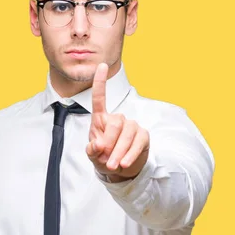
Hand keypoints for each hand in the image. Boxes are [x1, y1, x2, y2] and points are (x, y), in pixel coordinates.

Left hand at [85, 63, 149, 181]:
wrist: (120, 169)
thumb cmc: (103, 157)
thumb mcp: (93, 155)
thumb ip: (92, 150)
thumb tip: (97, 144)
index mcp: (101, 119)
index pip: (99, 98)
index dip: (100, 82)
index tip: (102, 66)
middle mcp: (117, 119)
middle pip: (115, 122)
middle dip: (109, 141)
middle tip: (105, 160)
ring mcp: (131, 126)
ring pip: (127, 133)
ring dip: (119, 151)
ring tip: (113, 164)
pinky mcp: (143, 135)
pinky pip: (138, 142)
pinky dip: (130, 154)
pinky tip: (125, 164)